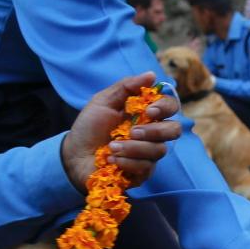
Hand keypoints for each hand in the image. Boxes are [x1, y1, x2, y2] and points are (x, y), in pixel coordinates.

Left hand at [60, 71, 182, 191]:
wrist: (75, 154)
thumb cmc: (89, 127)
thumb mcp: (103, 101)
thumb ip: (126, 87)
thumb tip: (151, 75)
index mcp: (146, 114)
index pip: (170, 107)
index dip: (165, 107)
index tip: (149, 110)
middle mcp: (152, 134)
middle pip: (174, 130)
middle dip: (155, 130)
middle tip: (132, 132)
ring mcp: (149, 154)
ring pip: (159, 150)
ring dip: (134, 148)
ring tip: (112, 147)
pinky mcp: (143, 173)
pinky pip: (146, 168)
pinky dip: (128, 162)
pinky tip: (111, 159)